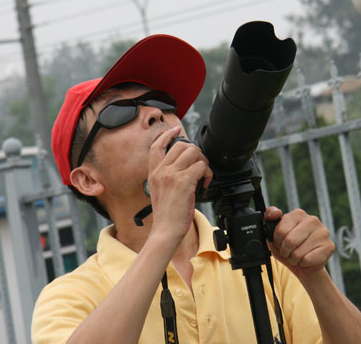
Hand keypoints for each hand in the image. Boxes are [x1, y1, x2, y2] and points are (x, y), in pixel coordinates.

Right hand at [147, 126, 212, 241]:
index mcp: (153, 172)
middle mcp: (161, 171)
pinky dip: (207, 173)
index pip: (157, 145)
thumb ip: (165, 177)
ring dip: (203, 161)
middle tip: (199, 165)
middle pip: (181, 144)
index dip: (168, 134)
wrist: (165, 230)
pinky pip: (200, 167)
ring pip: (193, 152)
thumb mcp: (158, 191)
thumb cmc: (165, 215)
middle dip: (195, 151)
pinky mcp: (183, 182)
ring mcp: (172, 175)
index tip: (177, 129)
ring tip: (203, 175)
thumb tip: (182, 166)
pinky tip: (205, 183)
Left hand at [265, 206, 334, 282]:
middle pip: (290, 241)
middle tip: (288, 252)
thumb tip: (276, 212)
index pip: (281, 230)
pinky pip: (307, 259)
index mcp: (298, 214)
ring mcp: (323, 232)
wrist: (305, 266)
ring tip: (297, 256)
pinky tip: (306, 260)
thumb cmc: (288, 248)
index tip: (280, 243)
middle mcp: (312, 220)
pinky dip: (303, 263)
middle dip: (285, 251)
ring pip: (298, 252)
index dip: (277, 241)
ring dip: (293, 259)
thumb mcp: (274, 234)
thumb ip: (269, 218)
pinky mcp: (329, 246)